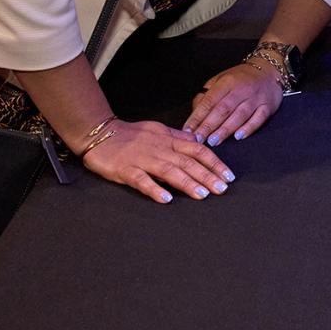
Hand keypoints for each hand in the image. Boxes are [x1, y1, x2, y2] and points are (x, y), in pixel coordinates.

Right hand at [80, 118, 235, 203]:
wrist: (101, 133)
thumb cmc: (132, 134)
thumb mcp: (160, 130)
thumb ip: (178, 138)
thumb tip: (198, 143)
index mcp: (169, 139)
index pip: (198, 150)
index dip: (214, 162)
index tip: (228, 176)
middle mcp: (160, 148)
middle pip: (188, 162)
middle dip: (207, 176)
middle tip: (222, 189)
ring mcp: (143, 159)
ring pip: (169, 171)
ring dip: (187, 183)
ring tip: (202, 195)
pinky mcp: (125, 170)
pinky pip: (141, 180)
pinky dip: (154, 189)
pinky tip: (166, 199)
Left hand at [182, 62, 282, 146]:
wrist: (269, 71)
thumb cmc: (240, 79)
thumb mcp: (220, 80)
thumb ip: (207, 95)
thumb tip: (195, 115)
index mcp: (227, 82)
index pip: (210, 101)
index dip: (198, 116)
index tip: (188, 130)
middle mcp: (242, 89)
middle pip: (223, 109)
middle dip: (209, 126)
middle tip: (198, 139)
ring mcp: (256, 98)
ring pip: (240, 115)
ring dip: (225, 130)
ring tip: (213, 141)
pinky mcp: (268, 106)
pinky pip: (258, 119)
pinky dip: (249, 128)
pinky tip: (239, 137)